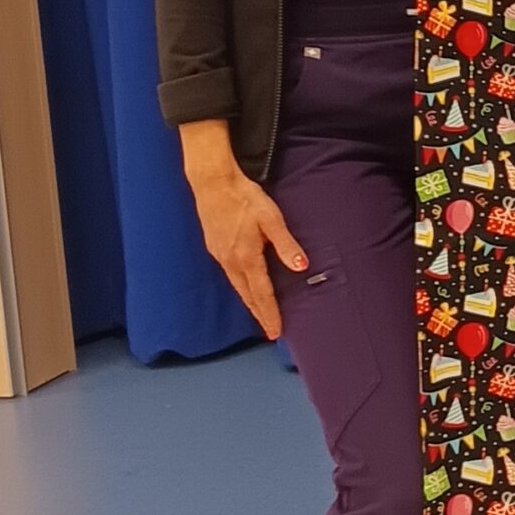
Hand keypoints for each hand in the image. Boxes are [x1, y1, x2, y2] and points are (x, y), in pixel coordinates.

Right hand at [184, 150, 308, 336]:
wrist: (212, 183)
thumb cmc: (244, 198)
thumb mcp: (271, 219)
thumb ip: (286, 245)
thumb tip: (301, 267)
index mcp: (246, 257)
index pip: (262, 293)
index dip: (270, 313)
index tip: (276, 332)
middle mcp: (231, 261)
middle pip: (248, 295)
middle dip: (260, 314)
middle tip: (270, 331)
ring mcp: (220, 255)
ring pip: (237, 286)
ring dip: (249, 302)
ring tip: (260, 315)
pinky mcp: (215, 247)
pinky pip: (230, 275)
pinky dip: (240, 287)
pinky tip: (245, 287)